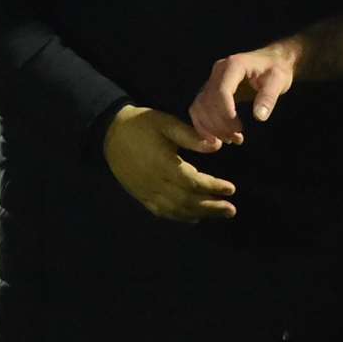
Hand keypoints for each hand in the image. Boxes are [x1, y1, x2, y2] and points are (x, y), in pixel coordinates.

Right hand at [103, 104, 235, 221]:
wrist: (110, 133)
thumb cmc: (142, 125)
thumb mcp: (167, 123)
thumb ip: (191, 136)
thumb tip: (217, 146)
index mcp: (163, 164)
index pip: (193, 182)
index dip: (213, 187)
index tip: (231, 189)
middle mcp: (155, 183)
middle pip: (187, 201)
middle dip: (211, 207)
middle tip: (231, 210)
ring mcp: (147, 192)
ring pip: (176, 209)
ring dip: (199, 214)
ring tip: (219, 214)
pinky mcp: (141, 195)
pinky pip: (162, 212)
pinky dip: (179, 217)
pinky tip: (193, 218)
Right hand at [189, 42, 297, 146]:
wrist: (272, 61)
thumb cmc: (277, 69)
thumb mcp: (279, 81)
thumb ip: (268, 97)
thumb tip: (259, 116)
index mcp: (234, 65)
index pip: (221, 91)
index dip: (226, 114)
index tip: (239, 129)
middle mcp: (218, 70)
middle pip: (208, 101)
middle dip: (220, 124)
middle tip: (238, 139)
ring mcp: (212, 79)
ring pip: (199, 107)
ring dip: (211, 127)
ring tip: (231, 139)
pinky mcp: (210, 89)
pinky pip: (198, 108)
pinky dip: (203, 125)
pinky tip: (216, 138)